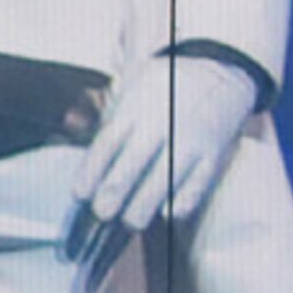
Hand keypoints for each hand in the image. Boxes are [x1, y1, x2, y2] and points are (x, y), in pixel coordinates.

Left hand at [65, 52, 261, 292]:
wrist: (219, 71)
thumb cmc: (163, 90)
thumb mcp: (132, 89)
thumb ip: (108, 118)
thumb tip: (73, 131)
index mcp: (136, 107)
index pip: (107, 143)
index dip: (90, 172)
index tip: (80, 194)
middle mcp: (162, 124)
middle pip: (131, 167)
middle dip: (113, 196)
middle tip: (102, 213)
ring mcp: (190, 141)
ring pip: (163, 183)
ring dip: (143, 208)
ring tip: (131, 221)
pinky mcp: (213, 156)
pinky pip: (196, 188)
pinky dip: (180, 204)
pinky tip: (166, 212)